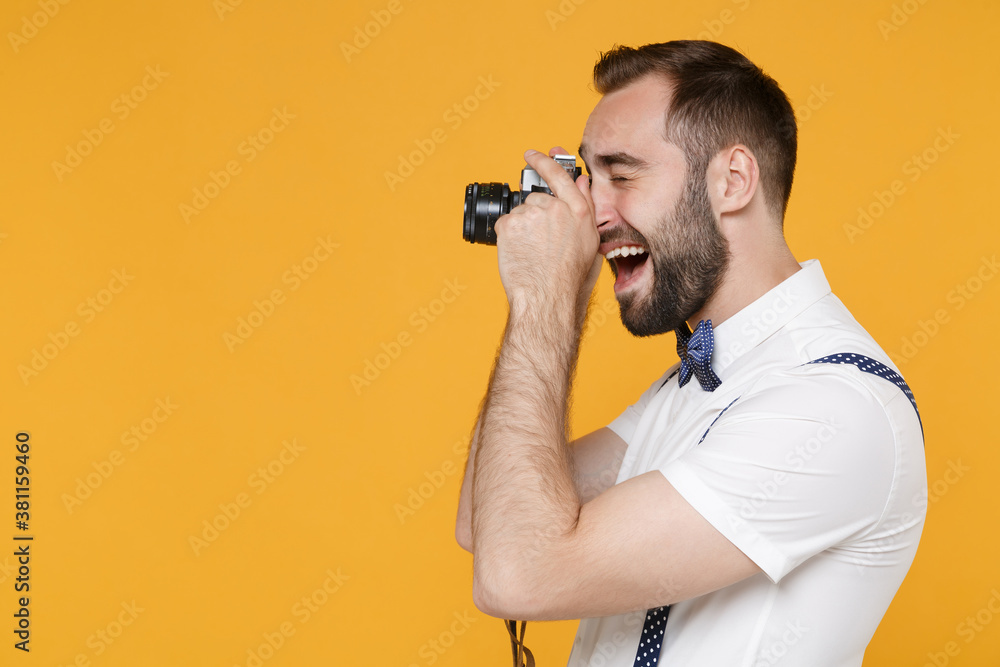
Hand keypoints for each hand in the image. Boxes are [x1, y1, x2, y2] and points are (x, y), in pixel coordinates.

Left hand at [494, 147, 602, 323]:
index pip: (560, 176)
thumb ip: (586, 207)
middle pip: (536, 199)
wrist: (546, 295)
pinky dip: (508, 237)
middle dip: (534, 216)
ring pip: (520, 213)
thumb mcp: (590, 241)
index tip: (532, 154)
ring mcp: (530, 214)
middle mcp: (555, 208)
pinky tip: (519, 252)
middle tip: (538, 241)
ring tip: (531, 251)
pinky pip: (505, 223)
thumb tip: (581, 182)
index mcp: (577, 212)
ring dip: (522, 228)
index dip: (544, 161)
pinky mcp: (510, 224)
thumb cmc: (570, 277)